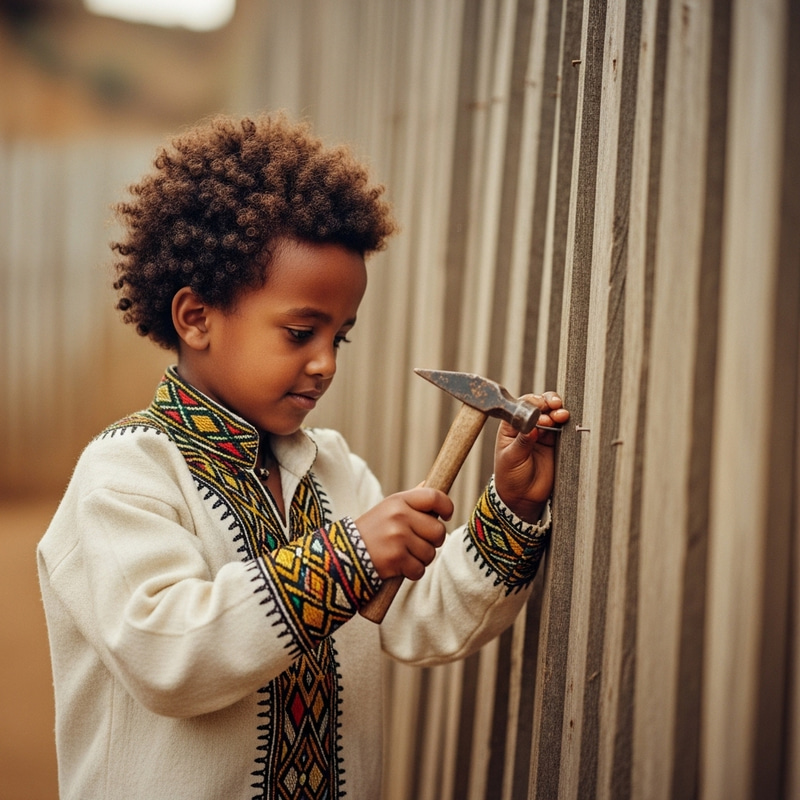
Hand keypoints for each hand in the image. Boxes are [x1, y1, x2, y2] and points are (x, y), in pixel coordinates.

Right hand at [355, 488, 453, 579]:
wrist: (342, 554)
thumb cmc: (372, 531)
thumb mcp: (388, 508)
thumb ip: (411, 499)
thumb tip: (430, 484)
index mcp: (399, 501)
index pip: (434, 497)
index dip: (447, 507)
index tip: (446, 516)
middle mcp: (399, 516)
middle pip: (438, 531)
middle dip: (433, 541)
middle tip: (418, 543)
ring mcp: (397, 537)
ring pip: (430, 553)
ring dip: (421, 559)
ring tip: (404, 555)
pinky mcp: (395, 559)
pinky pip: (419, 569)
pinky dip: (412, 572)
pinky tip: (399, 567)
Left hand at [493, 392, 569, 521]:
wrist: (523, 497)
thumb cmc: (510, 477)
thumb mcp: (511, 459)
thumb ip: (522, 442)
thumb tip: (532, 427)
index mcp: (511, 426)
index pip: (521, 406)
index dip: (532, 404)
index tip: (539, 407)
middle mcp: (527, 426)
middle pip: (539, 406)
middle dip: (547, 403)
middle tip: (554, 407)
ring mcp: (542, 433)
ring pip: (552, 415)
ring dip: (558, 411)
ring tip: (561, 415)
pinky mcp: (555, 443)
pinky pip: (563, 429)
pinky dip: (566, 423)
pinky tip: (567, 421)